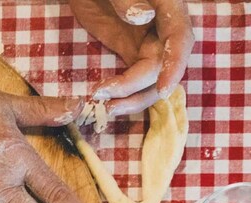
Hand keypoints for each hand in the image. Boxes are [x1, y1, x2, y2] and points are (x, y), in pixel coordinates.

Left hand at [70, 0, 193, 115]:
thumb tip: (143, 16)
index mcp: (167, 7)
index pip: (180, 38)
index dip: (174, 65)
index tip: (162, 88)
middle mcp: (162, 28)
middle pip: (163, 66)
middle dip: (138, 87)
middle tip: (107, 100)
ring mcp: (146, 41)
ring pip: (150, 78)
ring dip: (132, 98)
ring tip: (106, 109)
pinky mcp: (130, 51)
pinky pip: (134, 78)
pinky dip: (123, 92)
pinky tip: (106, 101)